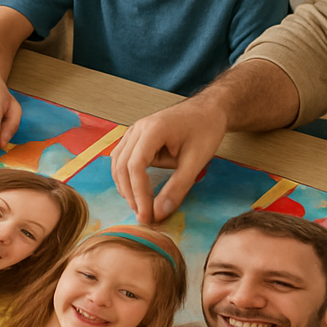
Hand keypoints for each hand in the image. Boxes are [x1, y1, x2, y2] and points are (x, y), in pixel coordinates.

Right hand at [110, 96, 225, 223]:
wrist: (208, 109)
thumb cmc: (205, 130)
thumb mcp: (196, 161)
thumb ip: (177, 188)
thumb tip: (159, 213)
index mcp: (153, 130)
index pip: (136, 166)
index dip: (139, 194)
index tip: (147, 216)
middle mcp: (138, 128)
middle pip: (122, 166)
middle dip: (131, 194)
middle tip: (144, 217)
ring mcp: (134, 131)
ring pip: (118, 163)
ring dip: (125, 186)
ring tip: (139, 207)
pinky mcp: (136, 137)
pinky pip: (123, 158)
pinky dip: (126, 177)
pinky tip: (136, 191)